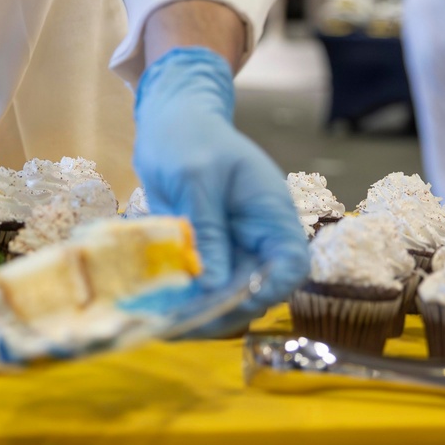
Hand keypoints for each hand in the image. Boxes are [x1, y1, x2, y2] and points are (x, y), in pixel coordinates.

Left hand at [133, 46, 308, 335]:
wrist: (168, 120)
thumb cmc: (188, 135)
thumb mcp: (196, 176)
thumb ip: (208, 227)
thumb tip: (214, 283)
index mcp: (269, 212)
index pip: (290, 263)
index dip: (272, 288)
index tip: (237, 302)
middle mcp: (254, 236)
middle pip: (255, 289)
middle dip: (224, 311)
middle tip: (183, 323)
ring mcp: (229, 246)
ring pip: (225, 295)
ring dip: (198, 312)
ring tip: (162, 324)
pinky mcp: (202, 251)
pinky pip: (198, 286)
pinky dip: (180, 299)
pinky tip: (154, 309)